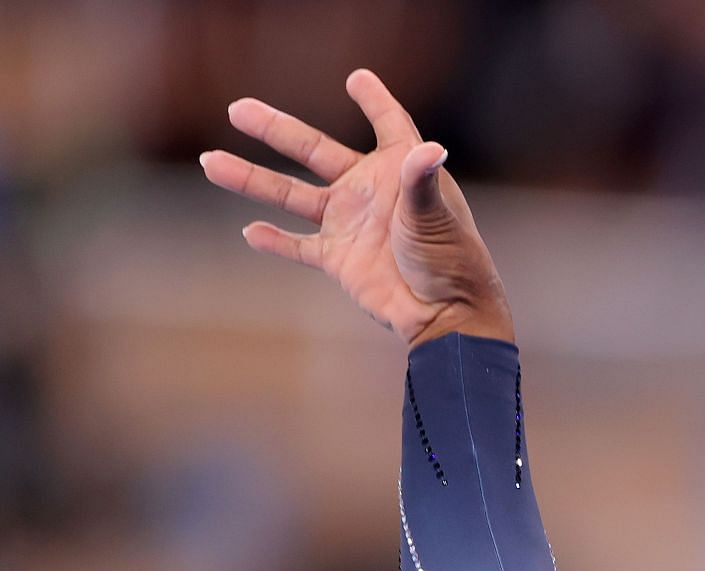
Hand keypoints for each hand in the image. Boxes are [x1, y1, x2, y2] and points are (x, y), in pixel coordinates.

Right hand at [201, 69, 513, 347]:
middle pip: (314, 151)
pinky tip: (250, 231)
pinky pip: (299, 246)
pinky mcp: (339, 259)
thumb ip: (423, 181)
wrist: (444, 315)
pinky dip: (275, 241)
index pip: (389, 125)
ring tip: (211, 162)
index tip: (357, 79)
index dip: (375, 101)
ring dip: (252, 180)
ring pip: (291, 195)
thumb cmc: (451, 261)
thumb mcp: (435, 216)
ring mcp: (350, 224)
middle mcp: (369, 192)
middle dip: (276, 130)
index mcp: (399, 171)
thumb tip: (430, 148)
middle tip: (237, 109)